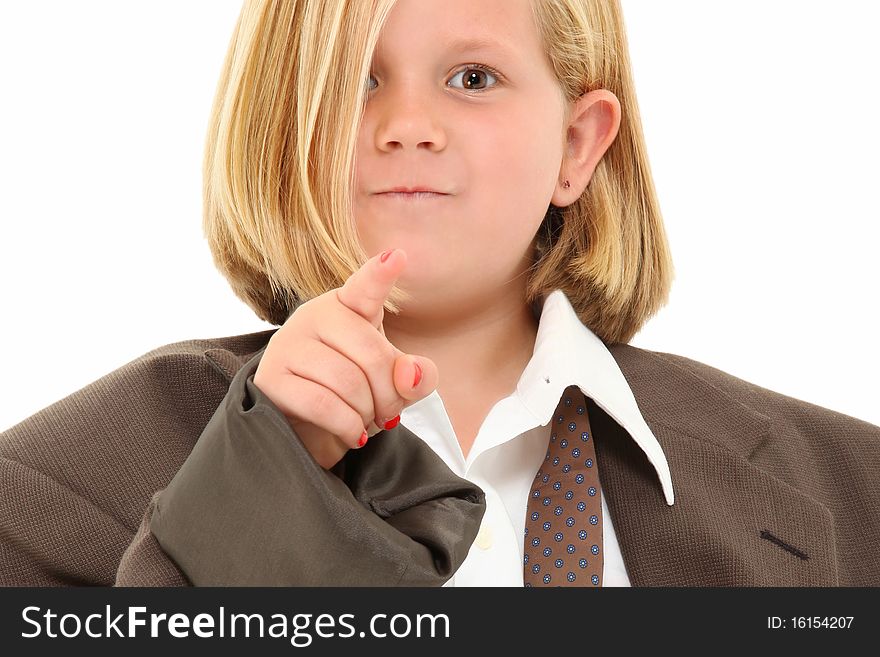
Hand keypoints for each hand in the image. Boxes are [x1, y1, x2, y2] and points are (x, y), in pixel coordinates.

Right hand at [252, 248, 437, 469]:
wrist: (309, 433)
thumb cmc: (355, 397)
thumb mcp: (395, 384)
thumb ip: (417, 375)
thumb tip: (410, 374)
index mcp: (348, 307)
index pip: (365, 288)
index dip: (380, 274)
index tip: (398, 257)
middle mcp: (313, 316)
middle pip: (371, 353)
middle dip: (389, 394)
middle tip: (387, 412)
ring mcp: (287, 344)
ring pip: (347, 381)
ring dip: (366, 412)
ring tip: (364, 419)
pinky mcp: (270, 378)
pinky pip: (322, 403)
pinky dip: (346, 425)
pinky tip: (351, 432)